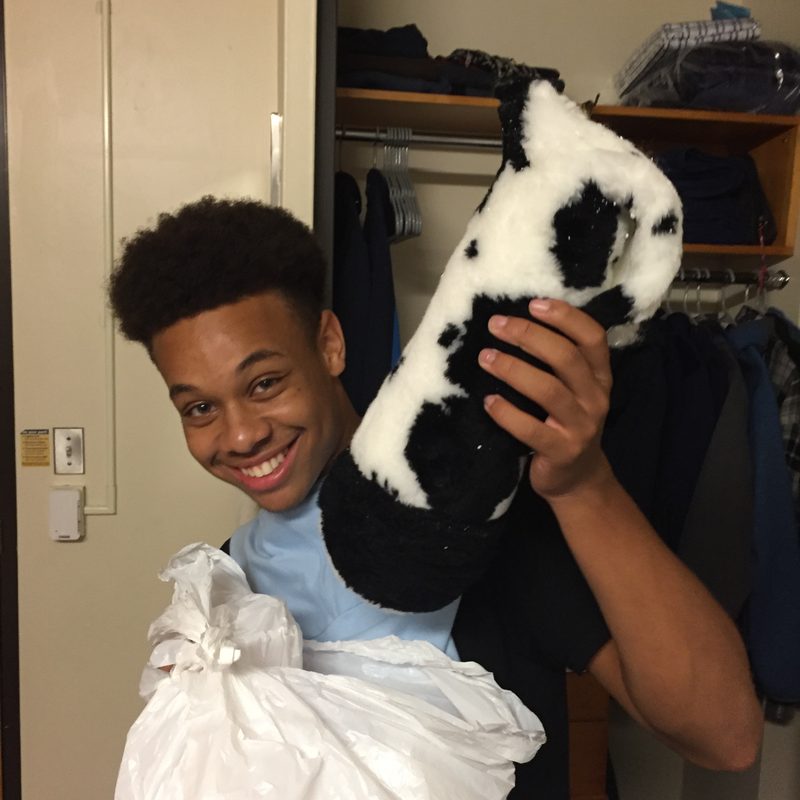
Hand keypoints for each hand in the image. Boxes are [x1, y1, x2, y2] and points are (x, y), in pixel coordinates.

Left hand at [478, 298, 612, 500]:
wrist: (577, 479)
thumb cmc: (565, 424)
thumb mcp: (574, 391)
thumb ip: (558, 363)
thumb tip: (515, 324)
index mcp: (599, 377)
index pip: (592, 338)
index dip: (565, 317)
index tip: (533, 304)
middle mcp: (595, 398)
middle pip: (566, 358)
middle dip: (528, 336)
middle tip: (496, 325)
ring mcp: (581, 427)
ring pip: (548, 390)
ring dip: (512, 369)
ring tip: (485, 358)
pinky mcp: (561, 452)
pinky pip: (531, 429)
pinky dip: (507, 413)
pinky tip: (488, 401)